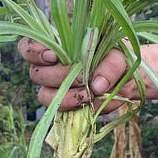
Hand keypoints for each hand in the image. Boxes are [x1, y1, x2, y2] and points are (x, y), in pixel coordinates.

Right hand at [17, 38, 135, 111]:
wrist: (129, 79)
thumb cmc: (120, 58)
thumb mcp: (121, 54)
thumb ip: (111, 64)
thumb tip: (96, 85)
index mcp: (57, 45)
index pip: (28, 47)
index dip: (33, 52)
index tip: (53, 57)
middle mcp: (50, 67)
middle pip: (36, 74)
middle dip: (59, 77)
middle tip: (84, 78)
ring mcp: (56, 88)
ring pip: (45, 96)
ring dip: (66, 97)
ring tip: (90, 95)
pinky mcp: (66, 105)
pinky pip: (61, 112)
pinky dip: (78, 109)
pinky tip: (94, 103)